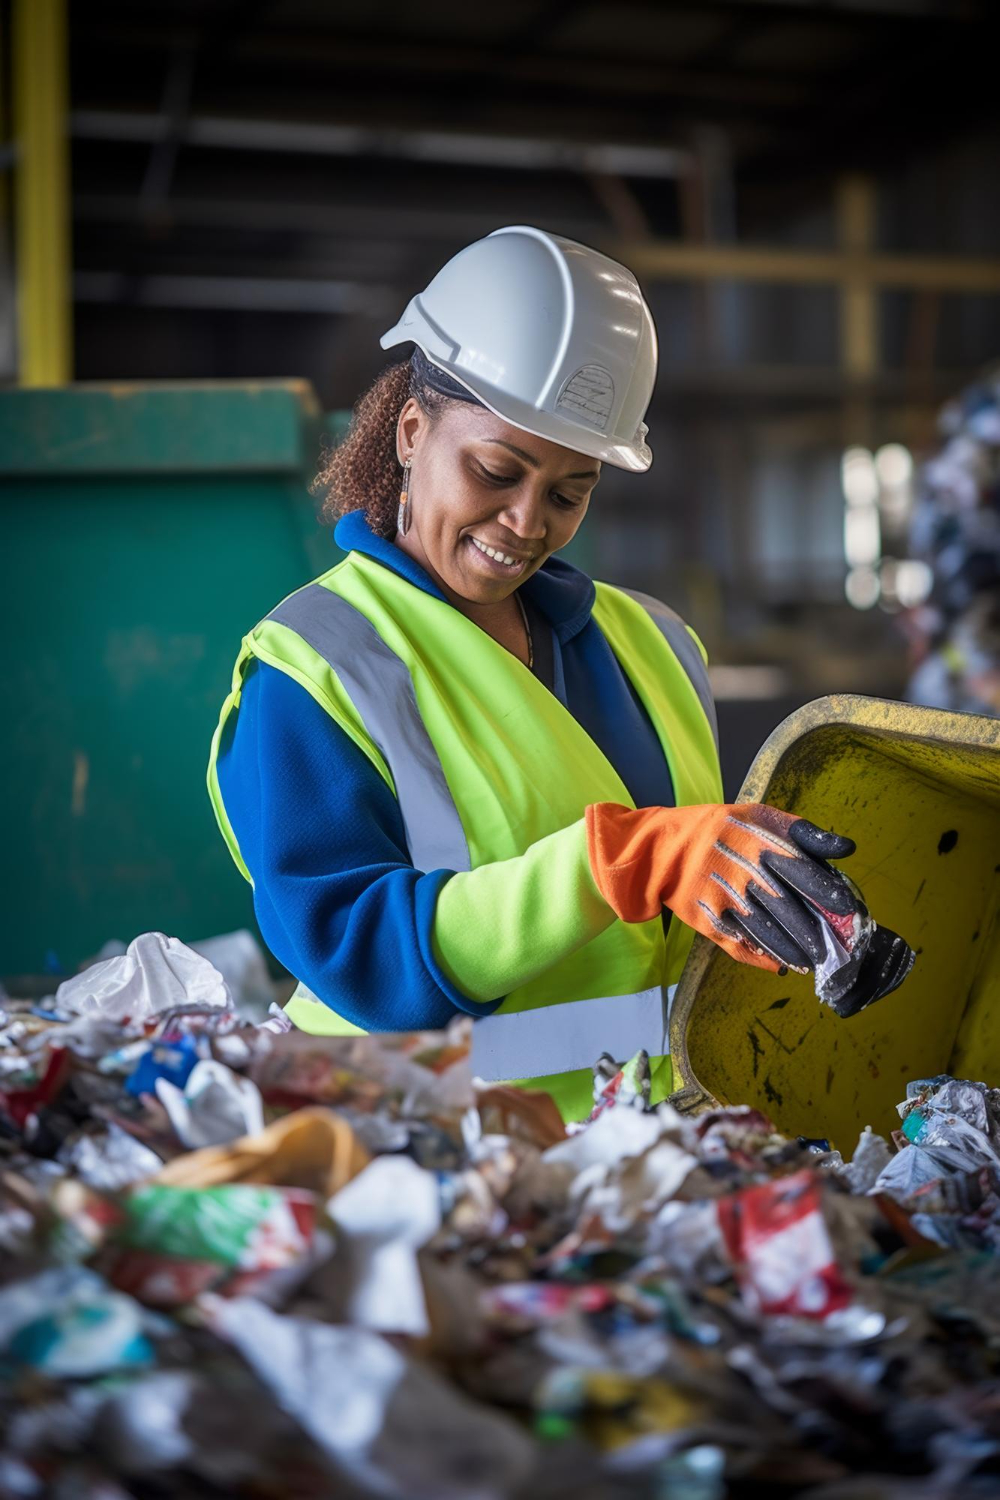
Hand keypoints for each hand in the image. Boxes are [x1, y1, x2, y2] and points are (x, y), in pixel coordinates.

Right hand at [585, 802, 913, 1012]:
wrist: (663, 850)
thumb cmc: (720, 829)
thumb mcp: (758, 816)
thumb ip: (803, 832)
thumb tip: (846, 849)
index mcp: (759, 844)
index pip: (803, 872)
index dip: (828, 893)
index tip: (849, 909)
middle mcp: (744, 874)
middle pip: (789, 910)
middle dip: (817, 932)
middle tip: (840, 947)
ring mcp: (726, 901)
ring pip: (769, 933)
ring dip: (796, 950)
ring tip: (817, 961)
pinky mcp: (711, 922)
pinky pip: (743, 945)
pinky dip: (765, 957)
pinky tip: (784, 964)